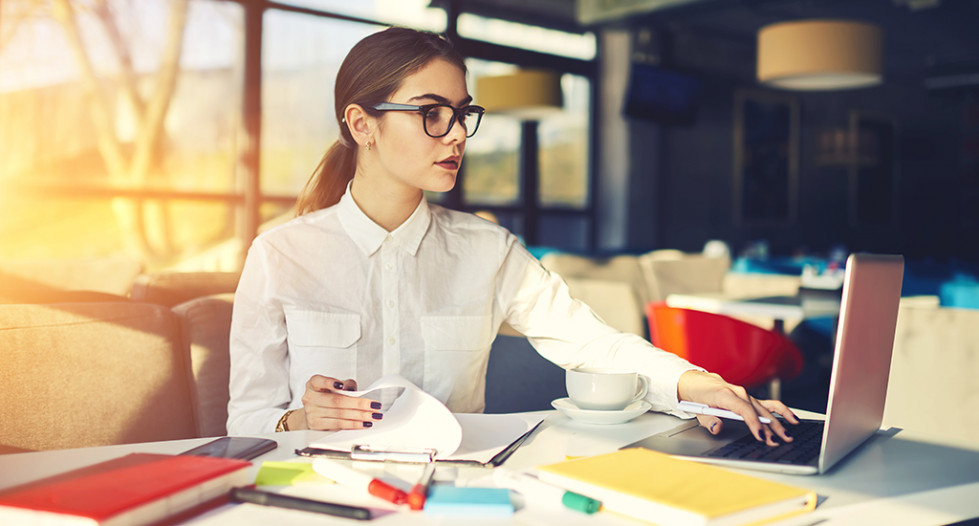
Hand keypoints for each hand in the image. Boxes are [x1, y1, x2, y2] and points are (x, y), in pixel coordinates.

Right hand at [292, 375, 381, 430]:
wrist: (315, 410)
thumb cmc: (328, 395)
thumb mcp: (337, 385)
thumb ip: (347, 385)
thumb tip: (354, 391)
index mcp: (313, 384)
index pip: (319, 381)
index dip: (330, 383)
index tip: (342, 385)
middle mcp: (310, 398)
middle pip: (336, 401)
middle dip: (359, 404)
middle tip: (374, 406)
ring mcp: (311, 412)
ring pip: (339, 415)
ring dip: (360, 416)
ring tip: (373, 416)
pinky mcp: (316, 425)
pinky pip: (338, 425)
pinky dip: (353, 424)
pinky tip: (364, 423)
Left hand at [677, 370, 798, 445]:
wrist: (698, 383)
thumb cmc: (699, 396)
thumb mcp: (698, 410)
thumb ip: (709, 420)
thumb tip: (717, 428)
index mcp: (725, 394)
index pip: (743, 409)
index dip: (753, 422)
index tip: (759, 435)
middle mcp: (739, 393)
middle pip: (758, 411)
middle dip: (769, 427)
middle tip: (777, 441)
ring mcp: (746, 395)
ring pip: (765, 409)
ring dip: (778, 422)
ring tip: (788, 434)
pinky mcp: (750, 399)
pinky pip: (768, 404)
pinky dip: (781, 411)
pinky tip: (792, 419)